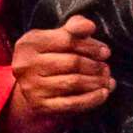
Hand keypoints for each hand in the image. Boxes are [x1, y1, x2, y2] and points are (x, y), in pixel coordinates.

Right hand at [4, 16, 113, 132]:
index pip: (68, 41)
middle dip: (95, 65)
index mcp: (29, 43)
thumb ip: (75, 26)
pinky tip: (103, 93)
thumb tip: (89, 26)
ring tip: (106, 79)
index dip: (92, 46)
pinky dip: (92, 99)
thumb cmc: (53, 54)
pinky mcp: (40, 106)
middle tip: (106, 67)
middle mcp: (25, 65)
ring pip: (74, 82)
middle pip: (73, 62)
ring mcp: (31, 87)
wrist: (33, 85)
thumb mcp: (59, 36)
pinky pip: (72, 103)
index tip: (106, 52)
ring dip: (97, 81)